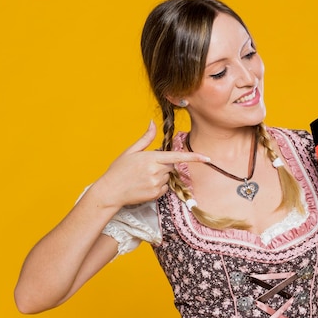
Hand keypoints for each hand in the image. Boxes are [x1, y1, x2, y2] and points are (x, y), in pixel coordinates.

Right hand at [92, 122, 209, 208]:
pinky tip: (145, 185)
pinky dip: (158, 186)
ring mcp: (156, 184)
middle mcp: (156, 171)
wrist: (110, 191)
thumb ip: (145, 138)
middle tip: (146, 167)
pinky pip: (164, 188)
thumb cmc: (118, 170)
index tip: (207, 158)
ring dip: (160, 176)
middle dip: (163, 164)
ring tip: (143, 177)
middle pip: (171, 166)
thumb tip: (153, 123)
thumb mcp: (130, 151)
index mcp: (151, 158)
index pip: (177, 156)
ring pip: (168, 177)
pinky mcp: (156, 195)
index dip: (194, 157)